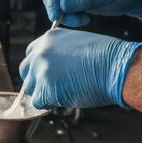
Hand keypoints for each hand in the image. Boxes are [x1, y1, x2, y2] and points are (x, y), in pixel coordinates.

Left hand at [18, 29, 141, 108]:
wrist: (116, 67)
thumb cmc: (107, 58)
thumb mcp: (78, 45)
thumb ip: (60, 54)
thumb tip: (54, 70)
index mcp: (49, 38)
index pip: (31, 53)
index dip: (40, 66)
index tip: (49, 74)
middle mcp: (41, 52)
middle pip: (26, 71)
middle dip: (37, 81)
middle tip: (55, 87)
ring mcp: (41, 70)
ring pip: (32, 89)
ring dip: (45, 93)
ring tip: (68, 90)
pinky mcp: (44, 89)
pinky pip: (39, 103)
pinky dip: (51, 104)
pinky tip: (69, 97)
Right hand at [43, 0, 141, 26]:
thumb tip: (61, 6)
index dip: (53, 0)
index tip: (56, 16)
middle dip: (59, 10)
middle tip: (75, 21)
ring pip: (58, 6)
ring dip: (67, 17)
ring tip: (86, 20)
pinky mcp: (76, 1)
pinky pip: (65, 12)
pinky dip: (72, 18)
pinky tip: (87, 19)